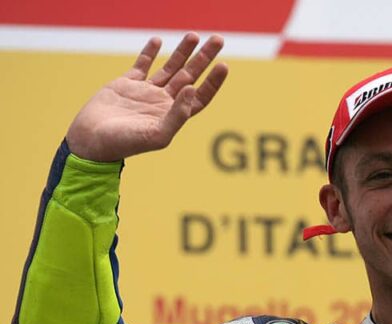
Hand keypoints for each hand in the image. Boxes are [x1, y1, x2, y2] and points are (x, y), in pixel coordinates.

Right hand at [65, 33, 227, 161]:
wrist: (91, 141)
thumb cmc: (124, 143)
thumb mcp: (157, 134)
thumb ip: (178, 115)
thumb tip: (192, 89)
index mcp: (173, 115)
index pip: (200, 96)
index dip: (213, 81)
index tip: (223, 64)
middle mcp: (163, 102)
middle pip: (189, 76)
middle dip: (204, 58)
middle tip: (218, 39)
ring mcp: (145, 92)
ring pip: (169, 68)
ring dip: (182, 52)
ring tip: (193, 35)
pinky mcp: (126, 84)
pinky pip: (141, 65)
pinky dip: (149, 53)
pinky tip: (158, 41)